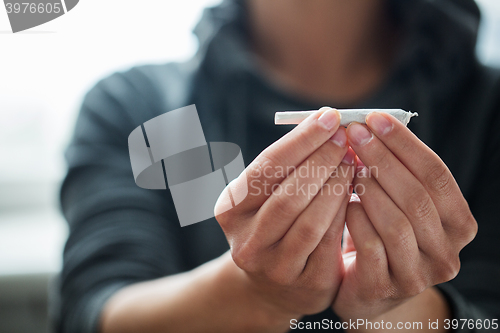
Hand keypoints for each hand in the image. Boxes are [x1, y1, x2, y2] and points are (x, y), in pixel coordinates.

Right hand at [215, 108, 355, 317]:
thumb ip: (286, 165)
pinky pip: (330, 242)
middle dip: (322, 160)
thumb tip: (323, 121)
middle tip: (346, 138)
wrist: (273, 284)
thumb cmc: (273, 223)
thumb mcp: (265, 195)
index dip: (301, 140)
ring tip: (353, 162)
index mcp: (230, 210)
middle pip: (288, 195)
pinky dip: (345, 212)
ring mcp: (274, 267)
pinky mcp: (306, 284)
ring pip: (310, 221)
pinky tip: (356, 191)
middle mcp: (246, 241)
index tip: (330, 116)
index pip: (266, 168)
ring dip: (337, 186)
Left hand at [333, 112, 477, 320]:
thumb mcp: (398, 203)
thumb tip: (368, 125)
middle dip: (382, 159)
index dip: (405, 144)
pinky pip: (370, 246)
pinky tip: (344, 202)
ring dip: (369, 189)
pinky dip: (356, 218)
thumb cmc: (382, 234)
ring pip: (397, 223)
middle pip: (418, 197)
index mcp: (458, 224)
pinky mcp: (385, 288)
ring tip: (348, 167)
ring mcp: (417, 275)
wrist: (367, 287)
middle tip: (353, 134)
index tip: (374, 118)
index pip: (437, 175)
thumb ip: (395, 171)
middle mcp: (446, 252)